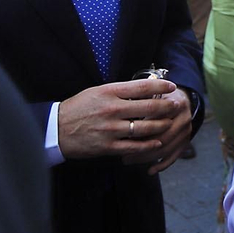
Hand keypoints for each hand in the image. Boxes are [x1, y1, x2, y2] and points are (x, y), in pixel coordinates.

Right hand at [57, 78, 181, 160]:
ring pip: (145, 128)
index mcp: (109, 92)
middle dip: (167, 107)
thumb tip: (145, 89)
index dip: (161, 86)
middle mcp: (112, 109)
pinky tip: (157, 142)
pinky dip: (148, 145)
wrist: (56, 129)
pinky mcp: (108, 146)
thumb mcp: (97, 92)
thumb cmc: (78, 108)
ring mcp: (111, 129)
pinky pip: (134, 146)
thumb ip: (120, 91)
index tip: (172, 86)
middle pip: (149, 108)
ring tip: (170, 123)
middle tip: (177, 106)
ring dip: (162, 126)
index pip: (142, 87)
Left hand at [124, 87, 194, 175]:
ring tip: (128, 160)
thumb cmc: (158, 96)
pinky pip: (175, 155)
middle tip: (122, 154)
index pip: (157, 120)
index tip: (121, 136)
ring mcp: (186, 130)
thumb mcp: (150, 92)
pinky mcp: (186, 140)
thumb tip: (119, 116)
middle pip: (162, 137)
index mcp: (174, 103)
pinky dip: (162, 164)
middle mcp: (183, 117)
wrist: (179, 98)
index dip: (139, 129)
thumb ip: (140, 102)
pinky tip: (150, 170)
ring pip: (166, 148)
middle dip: (141, 148)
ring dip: (146, 158)